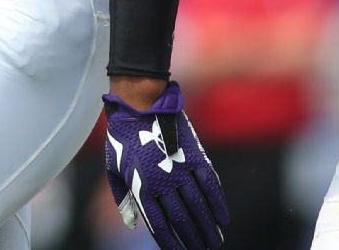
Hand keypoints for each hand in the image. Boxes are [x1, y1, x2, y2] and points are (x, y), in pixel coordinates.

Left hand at [103, 81, 227, 249]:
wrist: (138, 103)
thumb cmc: (123, 137)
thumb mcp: (114, 167)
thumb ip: (123, 198)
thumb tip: (132, 224)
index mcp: (141, 187)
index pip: (160, 226)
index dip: (172, 244)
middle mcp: (162, 182)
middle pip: (182, 221)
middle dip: (194, 240)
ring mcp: (179, 168)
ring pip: (198, 207)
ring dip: (208, 228)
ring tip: (215, 242)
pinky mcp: (194, 155)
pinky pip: (210, 184)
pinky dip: (218, 203)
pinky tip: (223, 219)